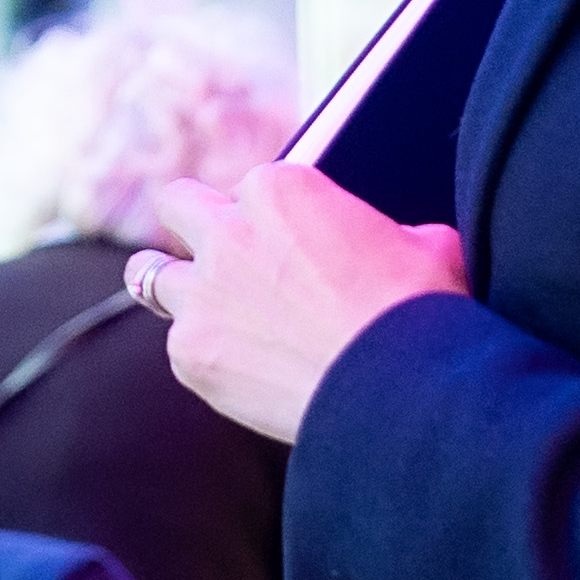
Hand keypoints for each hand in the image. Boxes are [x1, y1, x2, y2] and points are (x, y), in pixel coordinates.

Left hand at [139, 166, 465, 445]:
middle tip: (217, 252)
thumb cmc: (424, 315)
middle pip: (177, 205)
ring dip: (175, 287)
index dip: (270, 217)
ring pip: (149, 274)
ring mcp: (200, 294)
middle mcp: (228, 233)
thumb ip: (393, 233)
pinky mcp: (189, 351)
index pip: (254, 187)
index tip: (288, 241)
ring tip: (206, 310)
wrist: (403, 392)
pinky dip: (207, 354)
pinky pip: (181, 344)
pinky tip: (244, 370)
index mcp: (281, 192)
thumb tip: (401, 243)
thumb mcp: (430, 247)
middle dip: (193, 222)